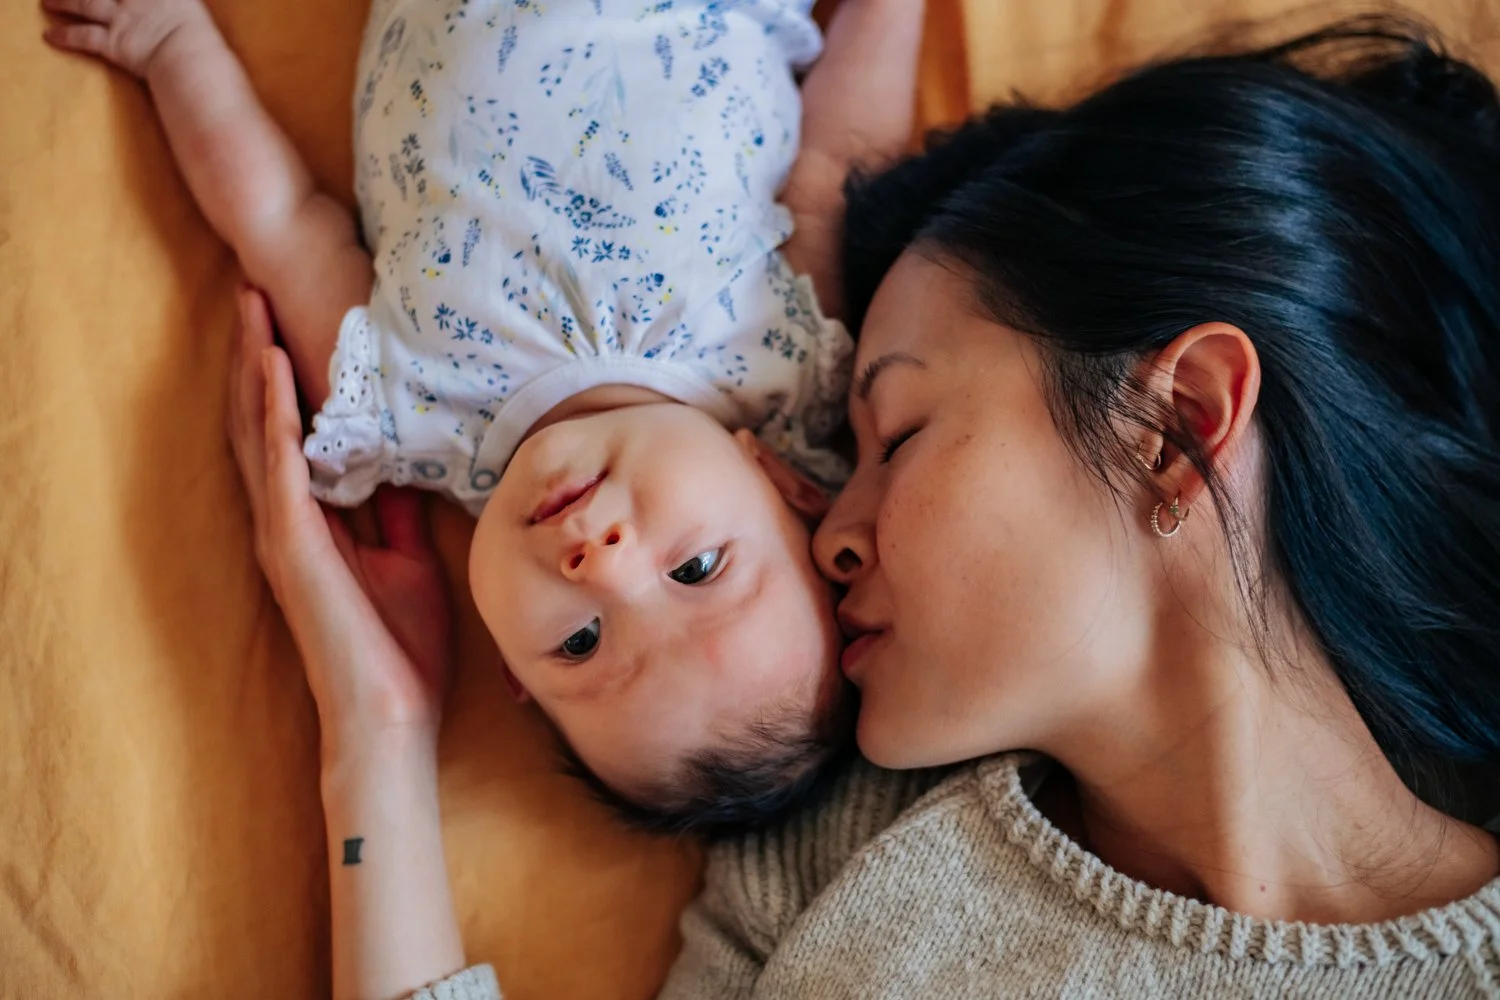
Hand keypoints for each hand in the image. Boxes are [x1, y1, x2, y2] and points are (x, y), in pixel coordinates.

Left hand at [42, 0, 215, 77]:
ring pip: (84, 4)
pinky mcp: (114, 43)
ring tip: (48, 2)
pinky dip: (65, 37)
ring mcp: (120, 18)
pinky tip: (50, 36)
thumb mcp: (190, 2)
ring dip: (64, 2)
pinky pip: (84, 38)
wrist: (189, 54)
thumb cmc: (200, 32)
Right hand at [227, 288, 452, 758]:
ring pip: (257, 431)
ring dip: (253, 367)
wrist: (393, 715)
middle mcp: (289, 519)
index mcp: (316, 521)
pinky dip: (274, 414)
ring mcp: (284, 531)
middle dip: (255, 355)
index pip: (290, 433)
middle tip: (253, 289)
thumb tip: (408, 467)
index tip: (289, 318)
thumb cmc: (403, 646)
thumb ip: (398, 514)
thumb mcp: (411, 560)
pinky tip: (272, 368)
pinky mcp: (292, 547)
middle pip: (261, 420)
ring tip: (251, 307)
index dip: (283, 376)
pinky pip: (278, 466)